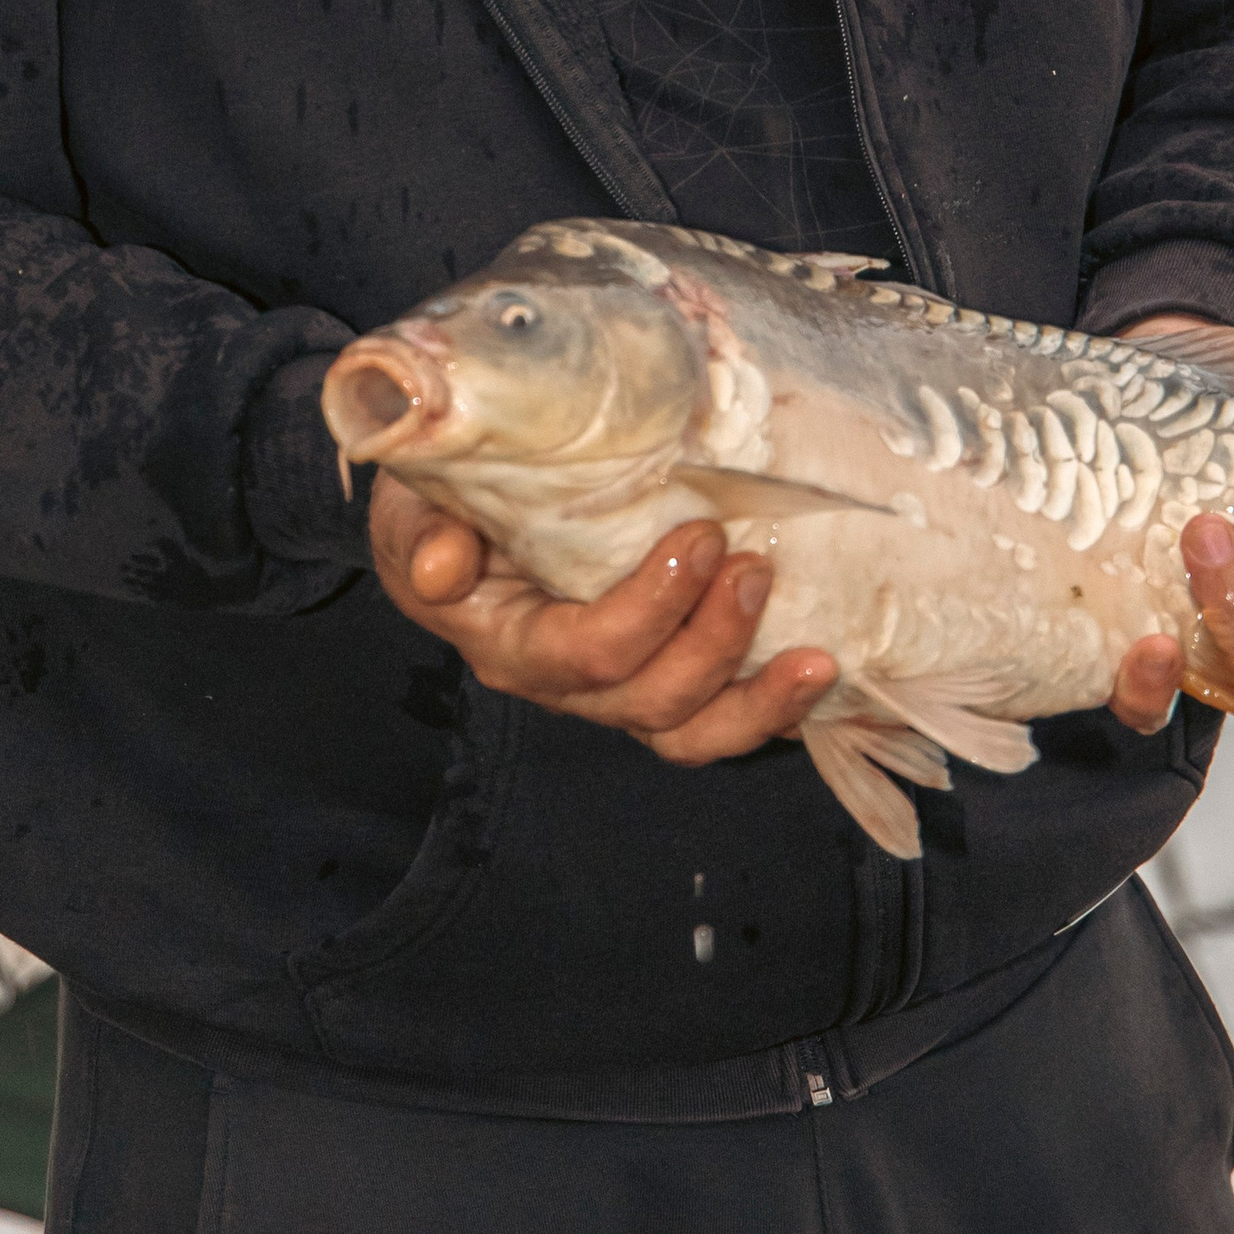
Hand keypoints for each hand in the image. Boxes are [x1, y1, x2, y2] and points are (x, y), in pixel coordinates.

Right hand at [368, 475, 837, 764]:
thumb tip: (441, 568)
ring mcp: (613, 689)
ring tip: (815, 657)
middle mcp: (562, 682)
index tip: (702, 535)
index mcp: (508, 641)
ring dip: (756, 701)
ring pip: (687, 733)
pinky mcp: (653, 678)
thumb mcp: (416, 503)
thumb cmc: (442, 499)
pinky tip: (817, 677)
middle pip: (648, 701)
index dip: (652, 609)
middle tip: (755, 564)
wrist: (457, 505)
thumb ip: (426, 531)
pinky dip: (768, 710)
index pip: (586, 653)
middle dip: (714, 642)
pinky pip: (713, 722)